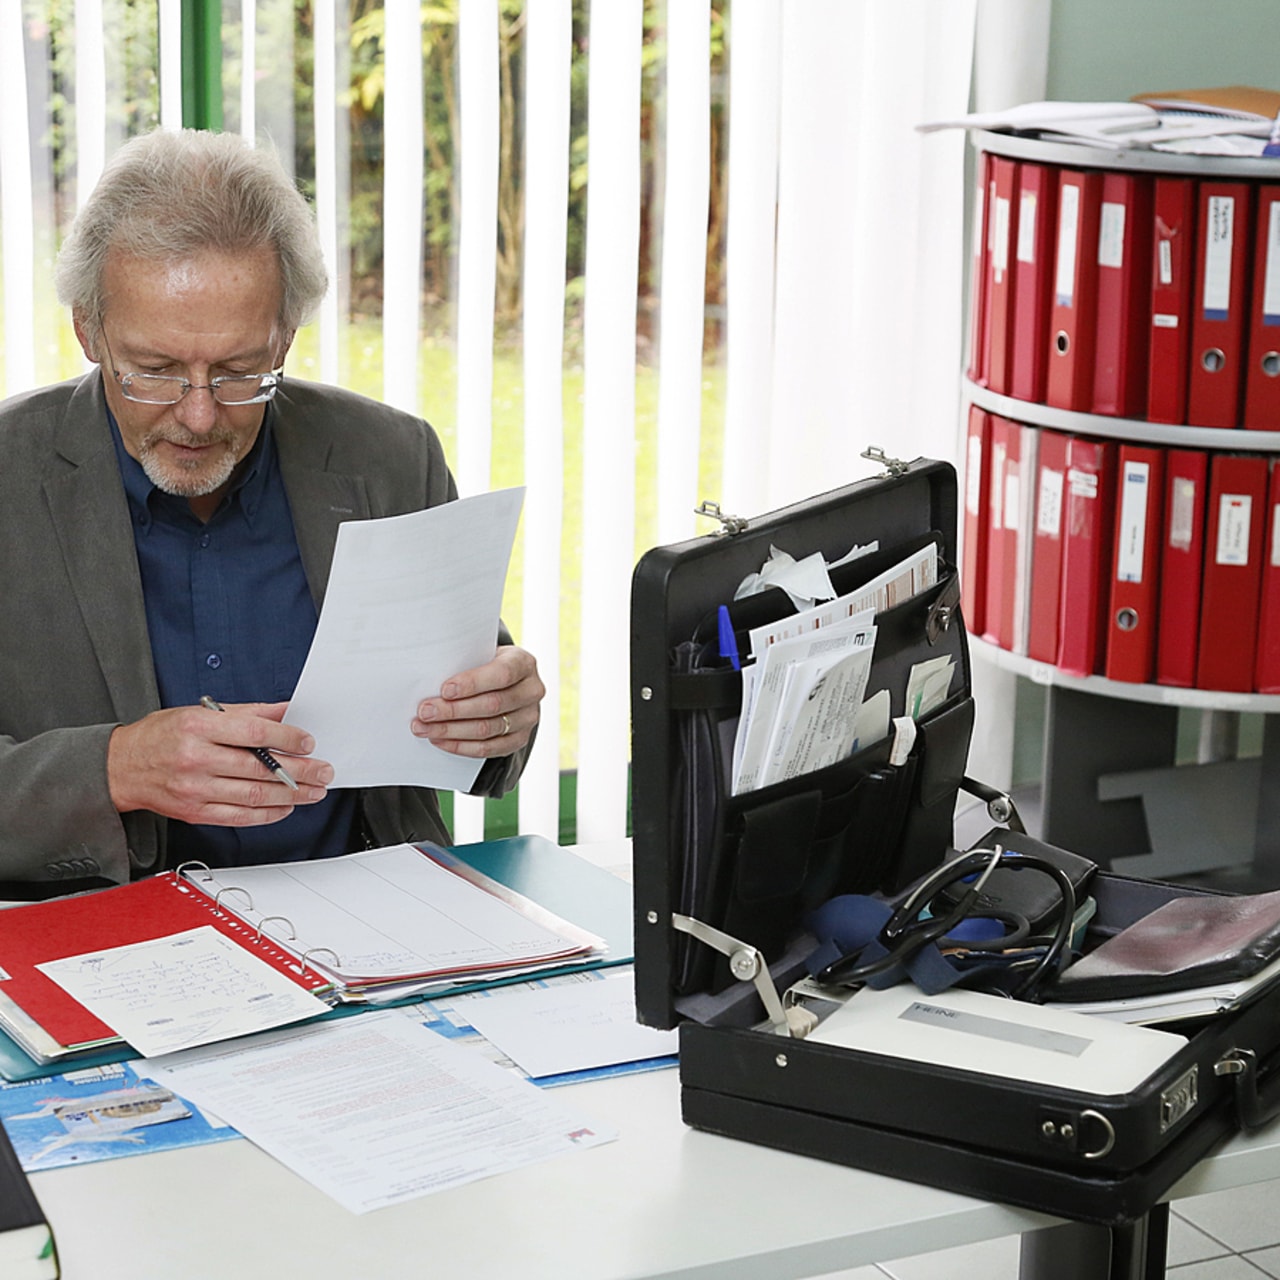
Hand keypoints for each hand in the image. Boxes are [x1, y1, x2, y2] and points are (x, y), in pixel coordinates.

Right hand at [107, 701, 332, 825]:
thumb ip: (246, 712)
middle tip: (323, 770)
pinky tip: (286, 806)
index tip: (308, 742)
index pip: (254, 733)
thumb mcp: (200, 712)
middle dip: (300, 770)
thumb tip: (285, 711)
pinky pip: (240, 816)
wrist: (121, 767)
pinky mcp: (195, 812)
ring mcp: (195, 789)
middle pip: (260, 767)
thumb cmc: (160, 736)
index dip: (287, 738)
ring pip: (254, 795)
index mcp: (198, 727)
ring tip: (314, 790)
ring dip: (291, 795)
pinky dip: (268, 813)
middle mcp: (196, 758)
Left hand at [411, 645, 543, 757]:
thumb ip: (464, 663)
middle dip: (453, 710)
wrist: (506, 683)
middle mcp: (532, 691)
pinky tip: (440, 740)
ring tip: (425, 728)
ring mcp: (528, 718)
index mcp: (524, 663)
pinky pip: (489, 749)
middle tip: (425, 712)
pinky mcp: (520, 739)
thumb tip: (428, 679)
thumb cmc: (485, 665)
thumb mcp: (481, 654)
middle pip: (492, 705)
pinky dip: (461, 746)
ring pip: (488, 729)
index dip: (473, 683)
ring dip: (451, 730)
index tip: (444, 690)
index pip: (501, 674)